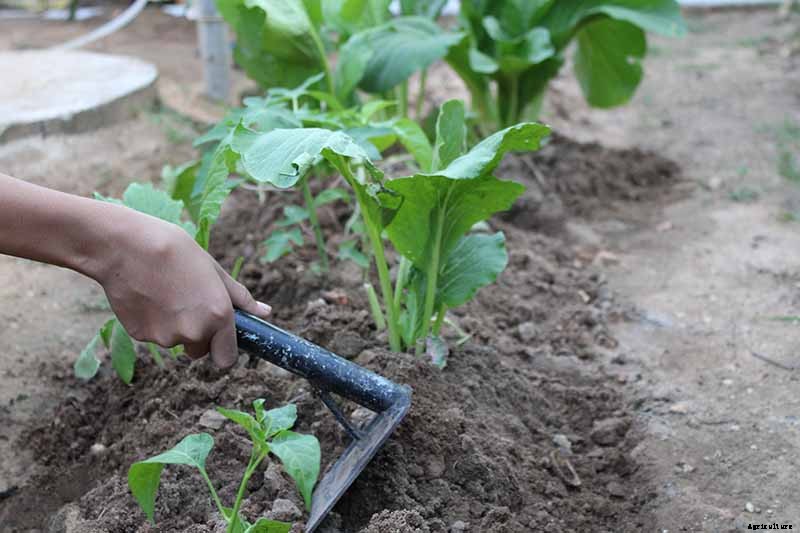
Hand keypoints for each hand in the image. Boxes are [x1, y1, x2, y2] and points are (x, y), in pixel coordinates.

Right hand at [93, 208, 270, 367]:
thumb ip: (240, 297)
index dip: (223, 349)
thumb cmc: (175, 252)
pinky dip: (151, 322)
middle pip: (200, 351)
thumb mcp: (214, 271)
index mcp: (218, 316)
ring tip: (163, 292)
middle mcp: (194, 332)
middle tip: (186, 302)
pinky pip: (152, 335)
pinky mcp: (140, 335)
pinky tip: (146, 295)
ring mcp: (165, 336)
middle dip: (197, 334)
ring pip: (175, 341)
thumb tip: (265, 312)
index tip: (219, 338)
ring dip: (173, 325)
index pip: (227, 359)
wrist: (126, 247)